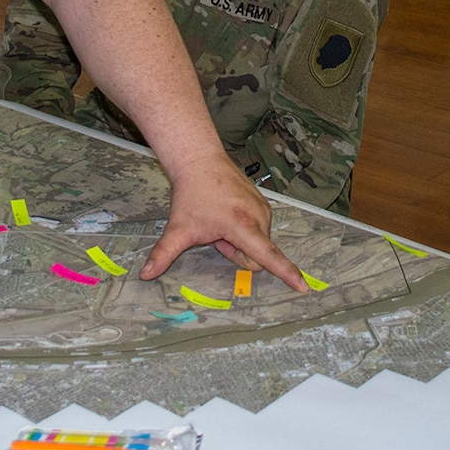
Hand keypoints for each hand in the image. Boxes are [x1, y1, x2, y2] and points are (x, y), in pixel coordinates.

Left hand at [139, 150, 307, 291]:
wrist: (200, 161)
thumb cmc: (191, 195)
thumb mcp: (177, 228)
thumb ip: (163, 254)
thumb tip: (145, 274)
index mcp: (242, 225)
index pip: (268, 256)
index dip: (286, 273)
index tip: (304, 288)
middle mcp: (259, 216)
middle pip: (255, 255)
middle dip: (236, 251)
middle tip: (215, 233)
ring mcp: (264, 208)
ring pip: (257, 241)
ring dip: (239, 239)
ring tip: (220, 220)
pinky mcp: (264, 203)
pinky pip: (258, 228)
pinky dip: (244, 227)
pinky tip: (227, 213)